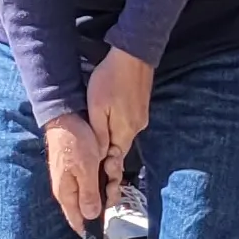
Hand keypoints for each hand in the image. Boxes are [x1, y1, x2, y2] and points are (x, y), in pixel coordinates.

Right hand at [42, 112, 111, 231]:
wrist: (67, 116)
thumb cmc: (74, 142)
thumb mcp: (85, 169)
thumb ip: (89, 194)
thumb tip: (92, 217)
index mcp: (67, 193)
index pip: (77, 220)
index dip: (92, 227)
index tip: (106, 228)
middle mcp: (72, 188)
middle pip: (94, 206)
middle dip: (108, 195)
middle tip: (113, 181)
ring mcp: (79, 177)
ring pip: (100, 189)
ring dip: (111, 178)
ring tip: (111, 162)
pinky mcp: (86, 166)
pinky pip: (101, 176)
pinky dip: (109, 169)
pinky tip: (111, 157)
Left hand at [83, 49, 153, 187]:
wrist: (133, 54)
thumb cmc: (110, 79)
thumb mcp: (97, 108)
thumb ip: (99, 135)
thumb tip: (98, 156)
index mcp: (125, 131)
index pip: (116, 160)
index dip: (107, 171)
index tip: (101, 184)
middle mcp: (136, 127)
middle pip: (119, 149)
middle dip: (109, 159)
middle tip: (97, 170)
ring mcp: (141, 117)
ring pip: (123, 137)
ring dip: (112, 142)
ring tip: (99, 146)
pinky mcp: (141, 108)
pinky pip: (127, 126)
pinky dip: (117, 129)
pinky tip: (109, 123)